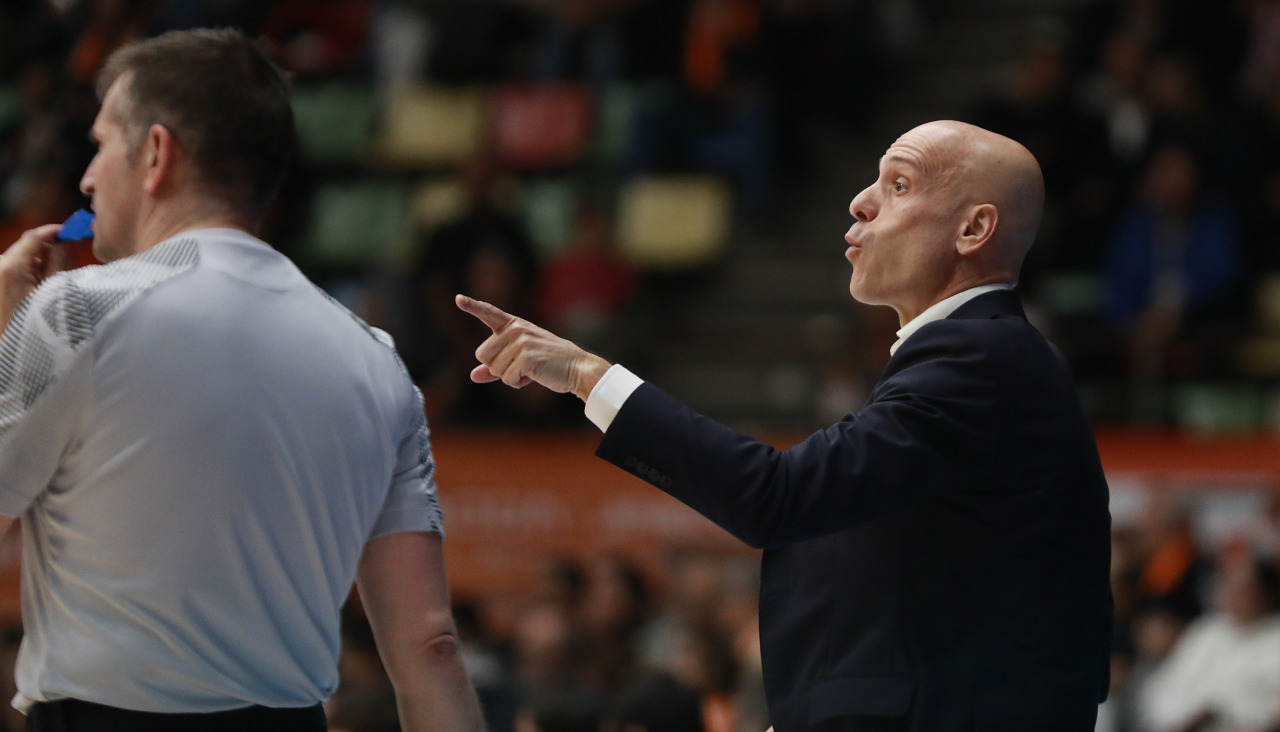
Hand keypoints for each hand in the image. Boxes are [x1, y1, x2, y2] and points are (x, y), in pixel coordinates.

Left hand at [0, 224, 63, 332]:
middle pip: (27, 247)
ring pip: (22, 259)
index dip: (54, 231)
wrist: (13, 350)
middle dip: (49, 248)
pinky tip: (44, 285)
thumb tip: (67, 242)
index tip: (72, 231)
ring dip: (41, 261)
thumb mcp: (55, 291)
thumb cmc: (36, 325)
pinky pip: (15, 271)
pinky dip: (31, 272)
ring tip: (58, 276)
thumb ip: (61, 262)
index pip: (33, 236)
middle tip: (71, 254)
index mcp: (11, 267)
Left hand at [455, 294, 610, 401]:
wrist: (577, 368)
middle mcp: (515, 330)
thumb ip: (495, 367)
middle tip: (522, 365)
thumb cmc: (548, 363)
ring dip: (510, 376)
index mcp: (514, 325)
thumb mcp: (520, 360)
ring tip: (531, 369)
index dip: (472, 306)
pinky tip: (534, 376)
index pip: (489, 312)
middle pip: (482, 355)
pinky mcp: (526, 358)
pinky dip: (518, 383)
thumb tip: (473, 376)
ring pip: (494, 370)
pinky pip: (507, 379)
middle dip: (497, 367)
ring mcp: (521, 342)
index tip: (458, 299)